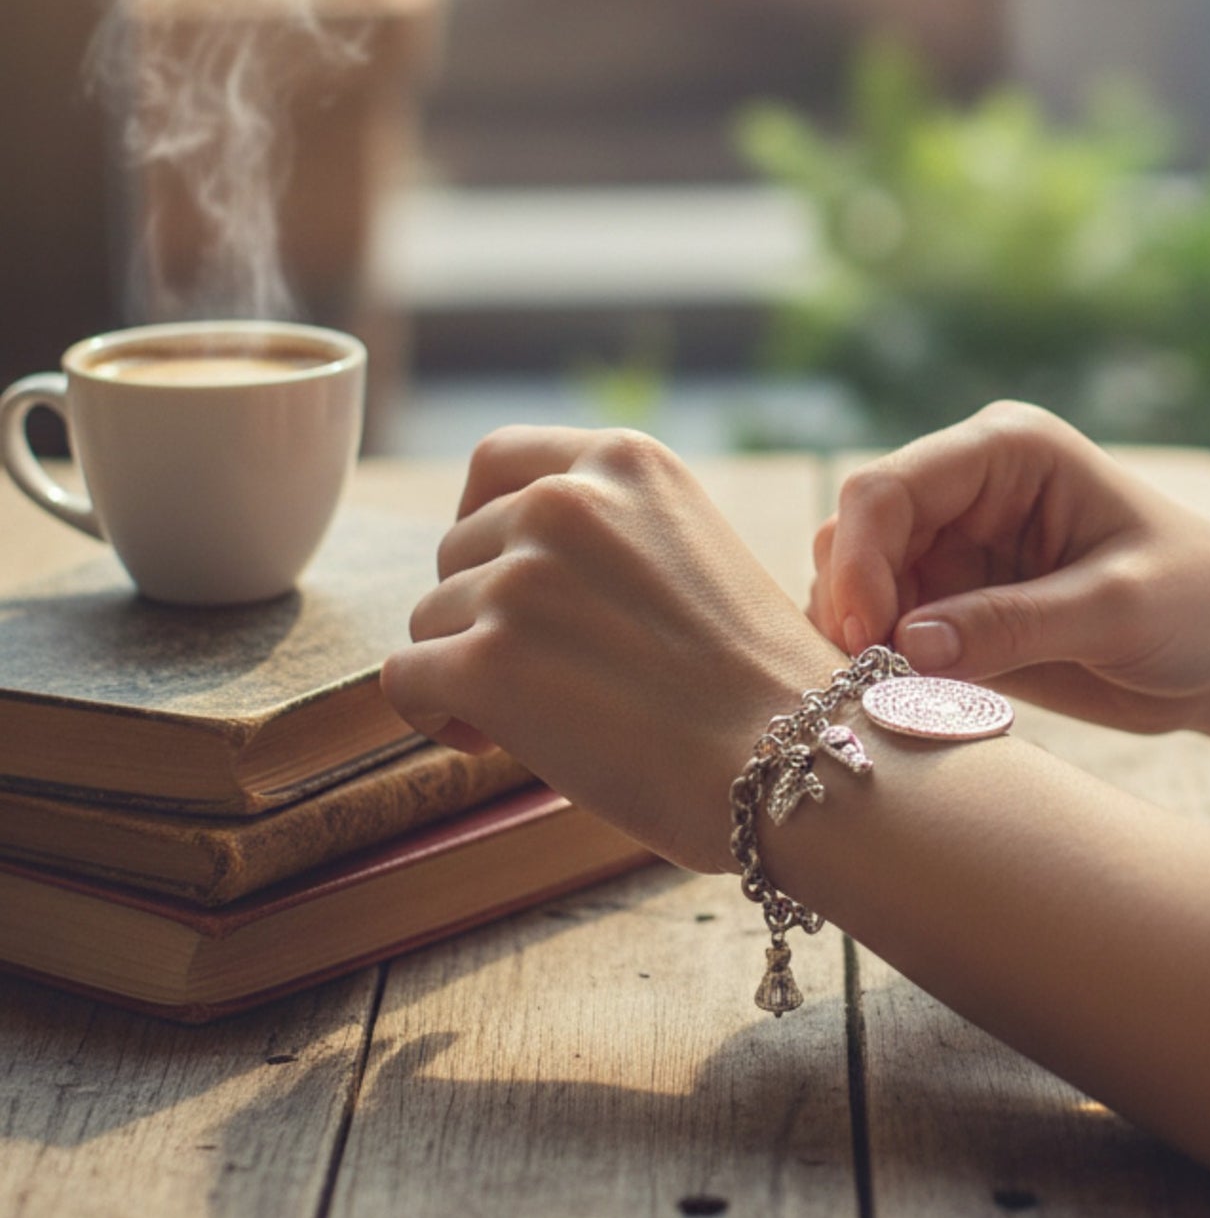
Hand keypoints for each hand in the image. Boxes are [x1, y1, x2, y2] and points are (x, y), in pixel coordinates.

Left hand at [380, 427, 834, 871]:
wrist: (796, 756)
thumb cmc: (758, 677)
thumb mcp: (691, 548)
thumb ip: (609, 533)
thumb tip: (503, 563)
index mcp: (624, 462)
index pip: (496, 461)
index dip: (482, 521)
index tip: (499, 573)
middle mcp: (565, 501)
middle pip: (458, 550)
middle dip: (479, 610)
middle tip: (535, 672)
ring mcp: (521, 579)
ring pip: (430, 618)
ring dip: (464, 667)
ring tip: (534, 715)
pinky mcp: (486, 662)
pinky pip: (406, 681)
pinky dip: (432, 715)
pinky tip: (488, 740)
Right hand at [809, 402, 1209, 735]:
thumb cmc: (1200, 604)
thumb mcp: (1119, 610)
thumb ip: (1014, 624)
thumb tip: (905, 646)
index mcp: (1008, 452)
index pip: (889, 488)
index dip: (860, 562)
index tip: (870, 640)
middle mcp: (968, 489)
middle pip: (855, 532)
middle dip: (850, 604)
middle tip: (874, 681)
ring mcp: (954, 547)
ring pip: (852, 582)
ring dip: (857, 638)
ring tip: (897, 695)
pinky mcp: (952, 605)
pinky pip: (879, 628)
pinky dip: (877, 664)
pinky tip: (911, 699)